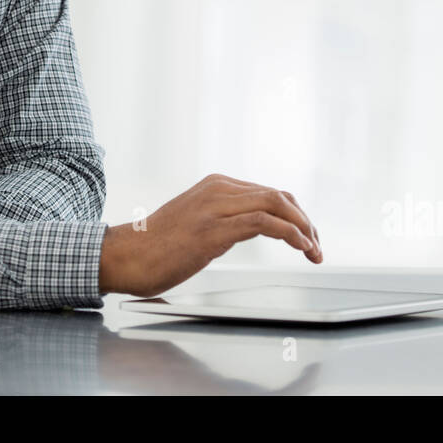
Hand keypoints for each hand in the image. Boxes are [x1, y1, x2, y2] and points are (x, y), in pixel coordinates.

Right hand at [99, 173, 321, 297]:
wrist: (125, 256)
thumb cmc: (154, 247)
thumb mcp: (194, 221)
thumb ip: (221, 218)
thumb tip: (247, 227)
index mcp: (214, 186)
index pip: (268, 192)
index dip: (295, 214)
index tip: (308, 236)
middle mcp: (217, 190)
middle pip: (278, 195)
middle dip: (305, 220)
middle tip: (317, 245)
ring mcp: (215, 207)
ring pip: (275, 204)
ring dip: (304, 228)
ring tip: (315, 250)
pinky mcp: (213, 229)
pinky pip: (264, 223)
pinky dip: (290, 234)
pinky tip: (301, 247)